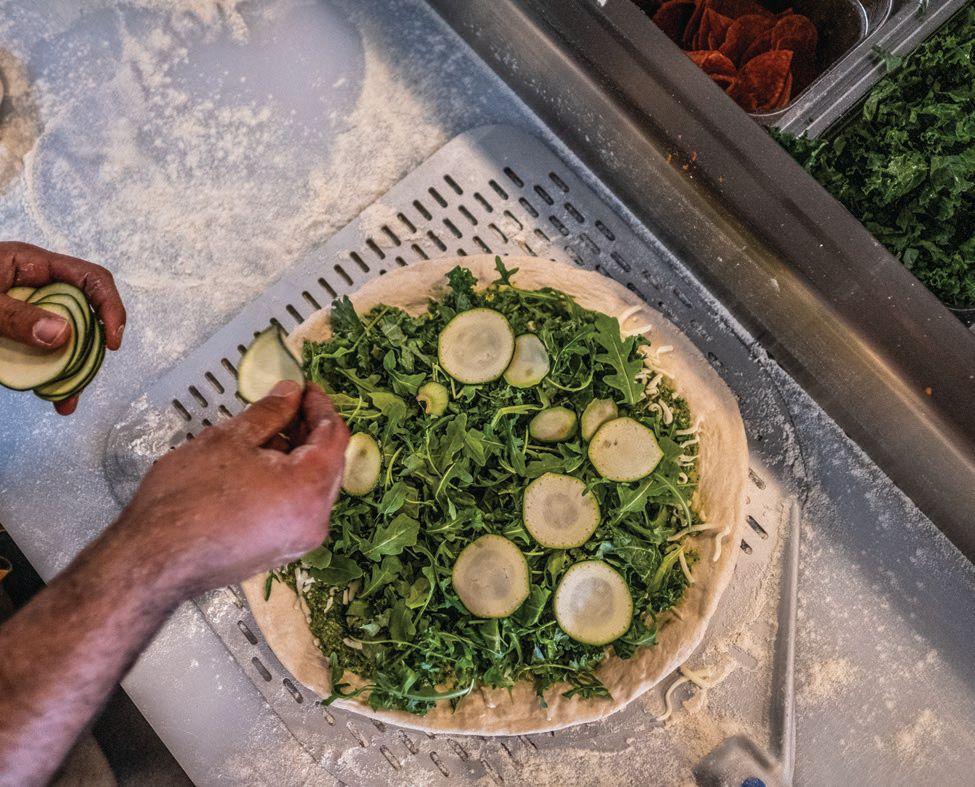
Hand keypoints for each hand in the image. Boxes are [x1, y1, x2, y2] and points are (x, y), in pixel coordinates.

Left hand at [0, 241, 125, 414]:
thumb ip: (16, 315)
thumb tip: (64, 334)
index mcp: (30, 265)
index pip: (90, 279)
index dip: (109, 307)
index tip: (112, 342)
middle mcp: (34, 286)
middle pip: (83, 314)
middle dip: (90, 349)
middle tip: (84, 378)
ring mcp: (25, 311)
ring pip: (65, 339)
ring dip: (71, 369)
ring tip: (65, 400)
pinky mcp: (13, 333)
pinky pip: (41, 353)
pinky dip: (49, 376)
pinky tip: (49, 397)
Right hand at [113, 380, 348, 594]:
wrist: (152, 560)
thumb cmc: (187, 499)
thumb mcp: (229, 440)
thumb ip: (269, 412)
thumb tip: (290, 393)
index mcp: (309, 489)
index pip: (334, 436)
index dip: (320, 406)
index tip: (304, 389)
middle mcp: (315, 520)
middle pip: (330, 462)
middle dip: (310, 430)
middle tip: (286, 406)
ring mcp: (299, 540)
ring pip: (313, 486)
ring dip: (298, 455)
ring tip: (267, 433)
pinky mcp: (280, 551)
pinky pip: (297, 507)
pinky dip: (288, 481)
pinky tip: (260, 465)